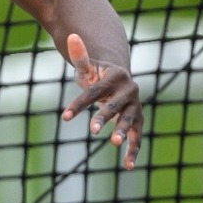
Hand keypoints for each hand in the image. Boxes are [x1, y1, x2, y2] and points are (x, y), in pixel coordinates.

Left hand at [60, 32, 143, 168]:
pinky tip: (128, 166)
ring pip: (129, 121)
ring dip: (122, 132)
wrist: (118, 81)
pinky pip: (137, 137)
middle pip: (113, 106)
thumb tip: (70, 36)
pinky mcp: (137, 121)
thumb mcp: (87, 67)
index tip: (64, 117)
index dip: (79, 104)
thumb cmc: (97, 75)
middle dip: (103, 118)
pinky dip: (133, 150)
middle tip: (92, 131)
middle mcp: (129, 91)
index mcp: (115, 76)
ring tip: (114, 144)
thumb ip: (79, 55)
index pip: (94, 92)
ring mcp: (135, 107)